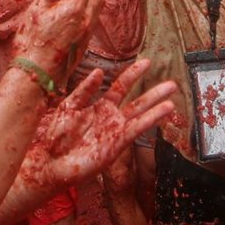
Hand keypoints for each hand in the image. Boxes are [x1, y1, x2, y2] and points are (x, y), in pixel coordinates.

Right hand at [13, 0, 106, 77]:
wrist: (36, 76)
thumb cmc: (31, 43)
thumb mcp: (37, 11)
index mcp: (72, 8)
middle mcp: (84, 19)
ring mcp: (86, 32)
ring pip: (98, 5)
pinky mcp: (84, 43)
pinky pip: (96, 17)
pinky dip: (98, 4)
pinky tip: (95, 4)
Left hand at [17, 59, 175, 194]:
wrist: (52, 162)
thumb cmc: (57, 136)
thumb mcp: (69, 106)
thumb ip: (85, 90)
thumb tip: (99, 72)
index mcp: (99, 106)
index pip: (121, 86)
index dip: (133, 74)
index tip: (147, 62)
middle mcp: (111, 117)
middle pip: (138, 101)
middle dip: (154, 92)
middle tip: (172, 84)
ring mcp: (116, 131)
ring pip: (141, 115)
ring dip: (156, 107)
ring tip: (172, 100)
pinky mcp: (117, 144)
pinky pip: (137, 129)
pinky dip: (149, 119)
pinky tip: (162, 111)